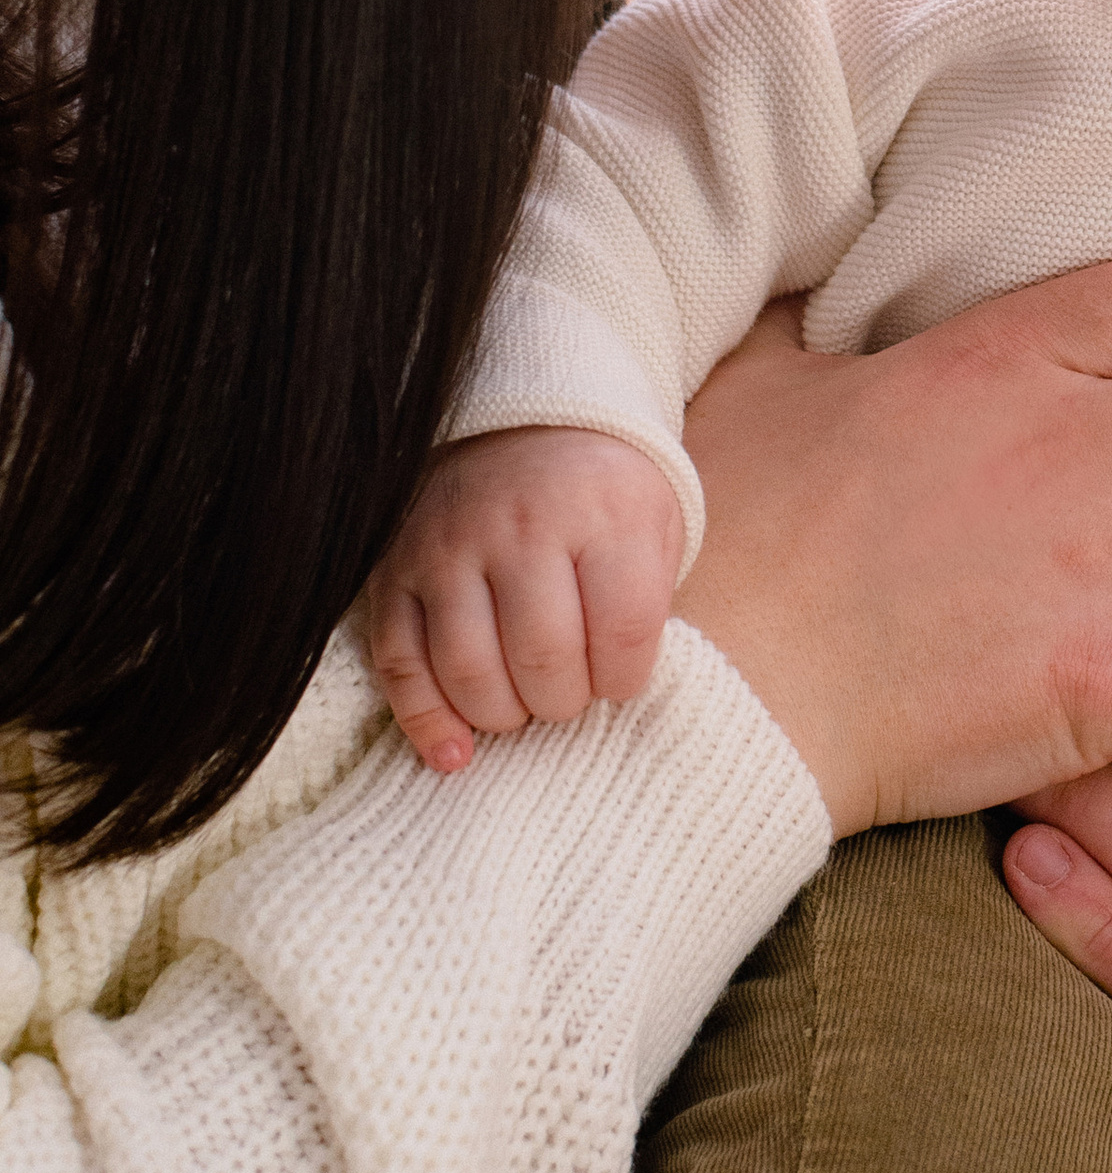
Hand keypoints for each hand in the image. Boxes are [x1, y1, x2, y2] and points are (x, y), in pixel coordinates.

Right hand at [368, 426, 685, 772]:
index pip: (622, 635)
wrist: (529, 419)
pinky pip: (399, 664)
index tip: (620, 678)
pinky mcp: (395, 569)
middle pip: (544, 662)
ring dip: (503, 715)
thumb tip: (614, 693)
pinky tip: (455, 753)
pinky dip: (426, 722)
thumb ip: (647, 602)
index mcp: (601, 512)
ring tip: (525, 704)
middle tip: (570, 691)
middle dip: (564, 702)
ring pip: (469, 672)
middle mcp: (519, 525)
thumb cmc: (603, 493)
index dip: (625, 680)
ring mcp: (448, 545)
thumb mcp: (655, 524)